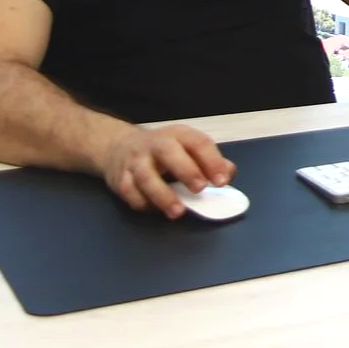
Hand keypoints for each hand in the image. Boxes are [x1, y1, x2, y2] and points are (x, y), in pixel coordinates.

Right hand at [93, 122, 236, 217]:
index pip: (198, 143)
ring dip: (163, 196)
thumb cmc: (166, 152)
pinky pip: (131, 193)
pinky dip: (144, 204)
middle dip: (186, 171)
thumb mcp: (188, 148)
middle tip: (200, 189)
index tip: (222, 181)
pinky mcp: (120, 178)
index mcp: (179, 135)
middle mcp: (156, 144)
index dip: (212, 161)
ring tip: (178, 212)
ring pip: (146, 177)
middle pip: (169, 154)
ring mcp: (136, 161)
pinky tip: (156, 210)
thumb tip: (228, 174)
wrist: (120, 147)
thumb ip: (210, 161)